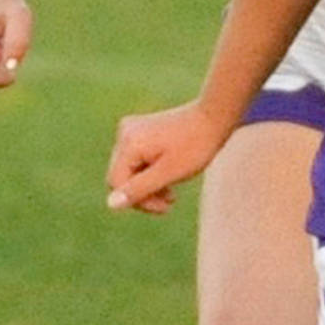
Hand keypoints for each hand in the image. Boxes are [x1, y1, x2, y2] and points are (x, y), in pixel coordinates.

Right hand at [106, 100, 225, 214]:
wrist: (214, 117)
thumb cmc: (195, 146)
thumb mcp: (168, 173)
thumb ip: (139, 189)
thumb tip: (111, 204)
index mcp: (129, 144)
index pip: (116, 182)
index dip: (137, 201)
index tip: (164, 208)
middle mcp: (124, 133)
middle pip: (121, 176)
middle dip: (143, 194)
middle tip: (169, 203)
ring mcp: (131, 130)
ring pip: (129, 169)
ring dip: (148, 185)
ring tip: (171, 195)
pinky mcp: (140, 130)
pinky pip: (137, 159)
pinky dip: (150, 172)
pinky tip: (169, 178)